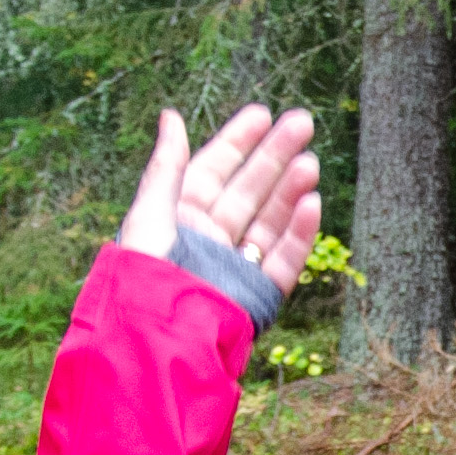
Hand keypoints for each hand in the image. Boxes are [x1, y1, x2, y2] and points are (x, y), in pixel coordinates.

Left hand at [117, 104, 324, 295]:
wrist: (158, 340)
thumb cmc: (143, 277)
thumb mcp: (150, 212)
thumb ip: (167, 166)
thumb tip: (171, 115)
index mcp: (179, 218)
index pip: (214, 170)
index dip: (238, 141)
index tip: (263, 114)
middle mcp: (209, 239)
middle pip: (249, 189)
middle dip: (275, 156)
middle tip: (303, 123)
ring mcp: (236, 266)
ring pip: (270, 219)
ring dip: (291, 189)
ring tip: (311, 162)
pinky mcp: (258, 294)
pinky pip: (283, 258)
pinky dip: (300, 232)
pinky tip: (312, 203)